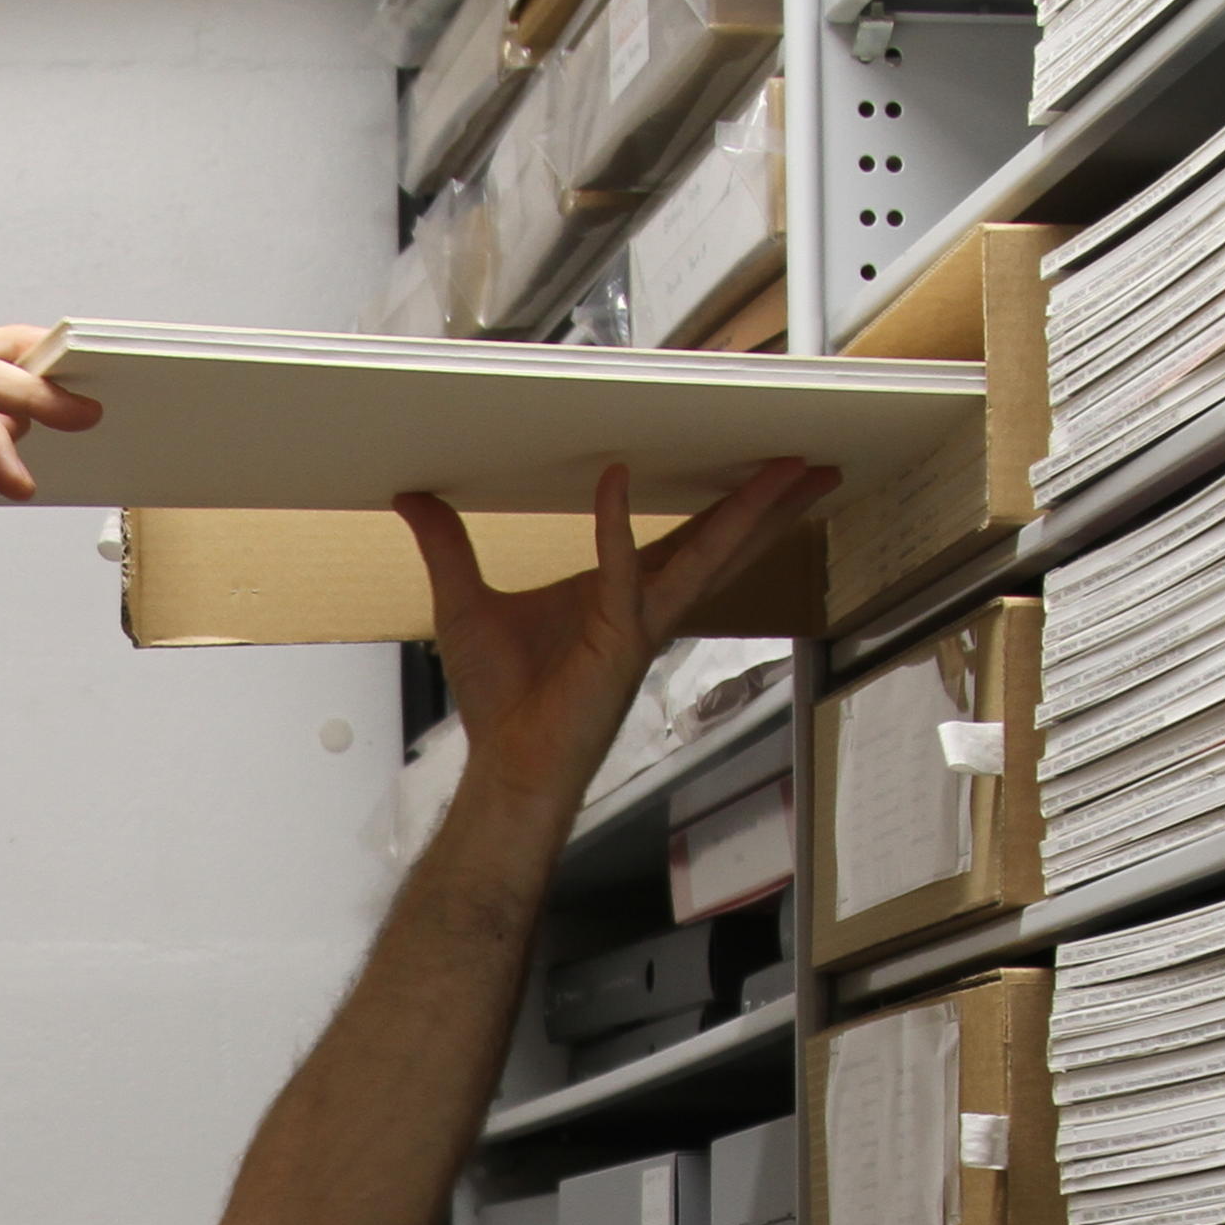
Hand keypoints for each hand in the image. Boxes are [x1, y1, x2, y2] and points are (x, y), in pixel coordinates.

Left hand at [396, 458, 835, 817]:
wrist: (504, 763)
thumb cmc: (499, 700)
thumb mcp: (463, 601)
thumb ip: (447, 546)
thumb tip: (414, 499)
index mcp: (622, 598)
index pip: (682, 541)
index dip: (722, 508)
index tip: (756, 470)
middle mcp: (645, 609)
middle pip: (718, 543)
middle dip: (767, 504)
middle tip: (811, 462)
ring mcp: (638, 626)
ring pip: (703, 554)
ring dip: (746, 512)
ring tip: (790, 472)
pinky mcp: (614, 641)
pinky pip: (618, 572)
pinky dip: (613, 526)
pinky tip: (615, 478)